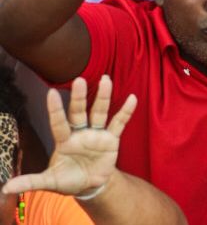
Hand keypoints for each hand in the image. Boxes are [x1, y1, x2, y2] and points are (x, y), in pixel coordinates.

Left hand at [2, 76, 135, 197]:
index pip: (58, 123)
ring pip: (99, 112)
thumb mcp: (50, 182)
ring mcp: (96, 134)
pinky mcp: (111, 139)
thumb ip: (31, 182)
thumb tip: (6, 188)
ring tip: (106, 79)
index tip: (51, 92)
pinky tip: (132, 98)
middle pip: (79, 112)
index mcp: (64, 141)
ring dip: (103, 97)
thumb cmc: (67, 180)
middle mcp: (80, 133)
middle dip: (79, 97)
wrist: (90, 185)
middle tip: (79, 79)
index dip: (55, 110)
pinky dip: (126, 111)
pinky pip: (119, 123)